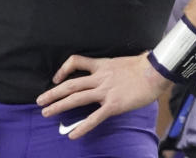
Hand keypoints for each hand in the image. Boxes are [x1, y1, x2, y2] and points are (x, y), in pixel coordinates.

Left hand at [35, 52, 171, 139]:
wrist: (156, 71)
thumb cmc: (146, 65)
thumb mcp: (125, 61)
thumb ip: (116, 67)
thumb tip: (117, 70)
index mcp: (102, 65)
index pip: (76, 61)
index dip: (63, 70)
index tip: (57, 78)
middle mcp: (100, 78)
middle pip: (70, 84)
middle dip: (53, 93)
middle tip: (40, 101)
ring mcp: (105, 91)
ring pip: (76, 98)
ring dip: (59, 106)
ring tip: (46, 113)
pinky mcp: (113, 104)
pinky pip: (94, 117)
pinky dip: (82, 127)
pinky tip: (73, 135)